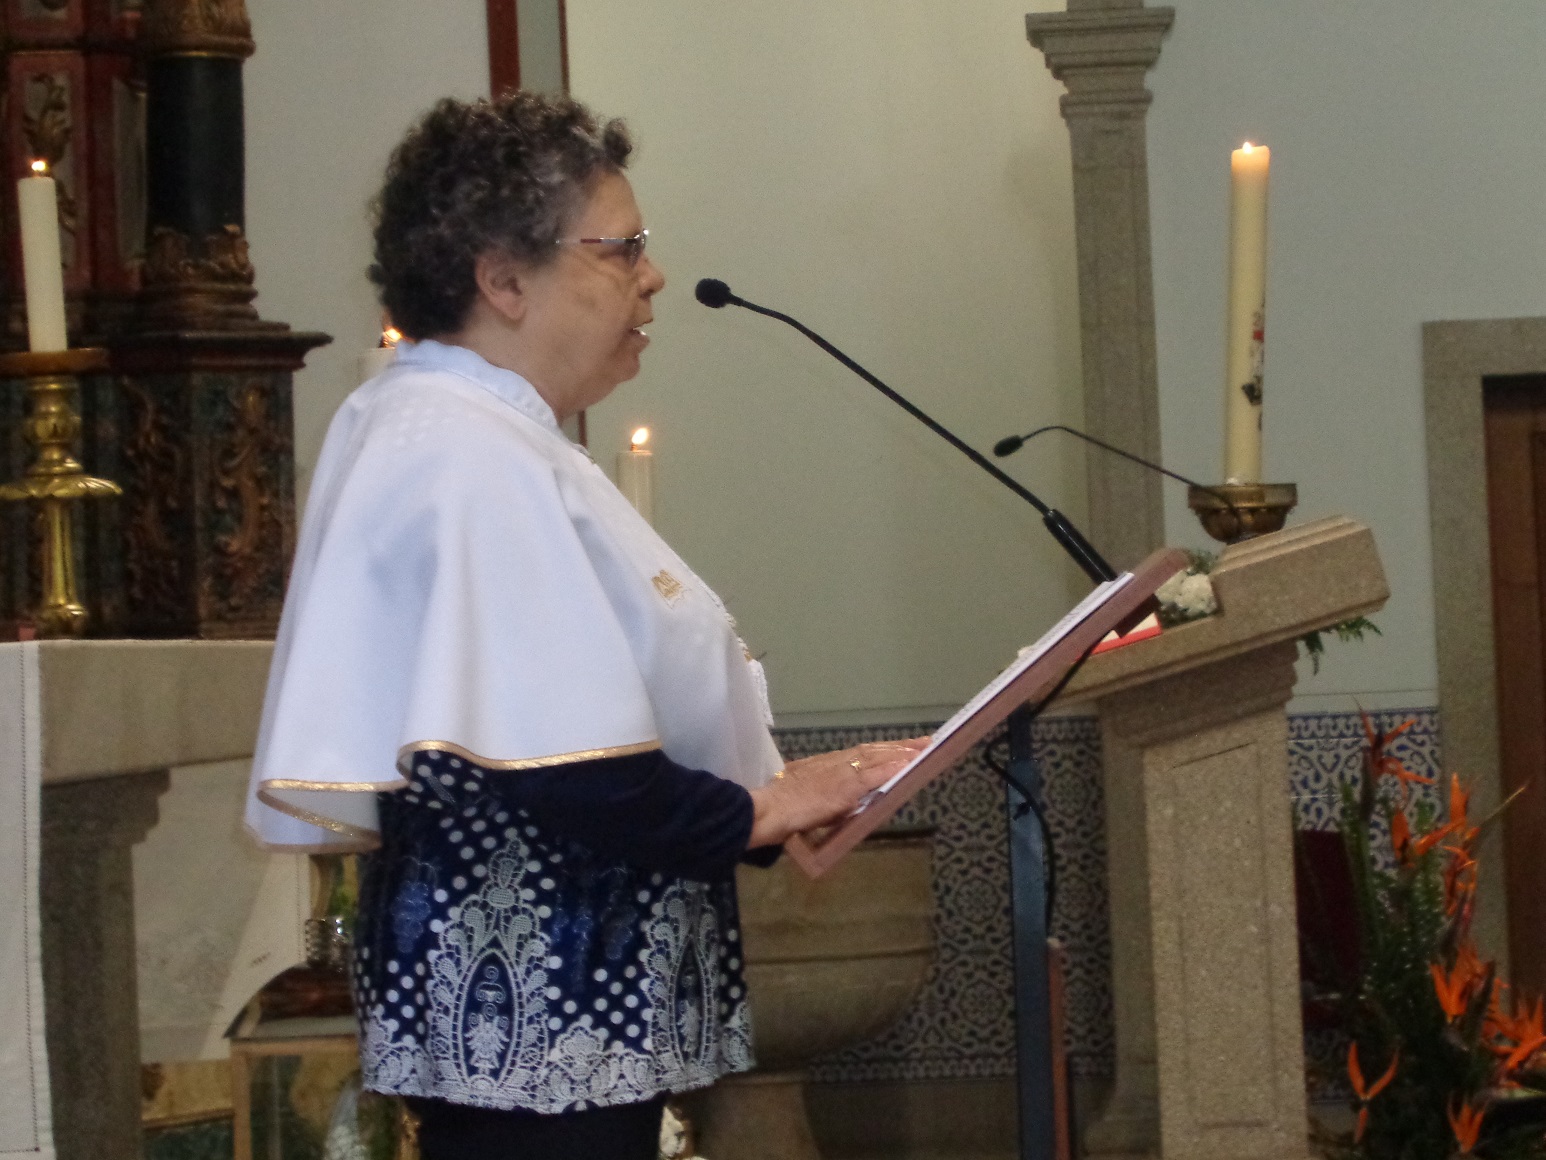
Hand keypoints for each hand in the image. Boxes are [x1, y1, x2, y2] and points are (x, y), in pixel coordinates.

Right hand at [748, 736, 930, 847]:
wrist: (769, 809)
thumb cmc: (781, 808)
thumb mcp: (808, 795)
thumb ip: (830, 796)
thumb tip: (849, 802)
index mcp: (827, 764)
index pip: (863, 752)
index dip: (884, 748)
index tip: (903, 745)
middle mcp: (836, 762)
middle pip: (874, 750)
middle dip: (900, 746)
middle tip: (925, 741)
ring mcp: (841, 772)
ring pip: (877, 757)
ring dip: (901, 753)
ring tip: (923, 749)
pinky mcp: (845, 786)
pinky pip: (873, 774)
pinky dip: (891, 768)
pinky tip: (908, 765)